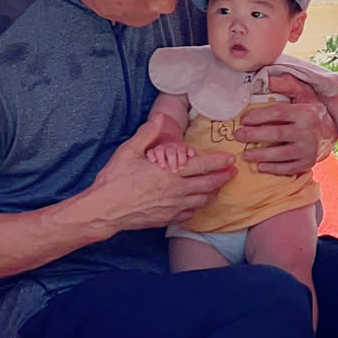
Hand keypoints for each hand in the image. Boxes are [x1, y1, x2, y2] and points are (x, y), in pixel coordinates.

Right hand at [85, 121, 233, 232]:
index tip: (230, 158)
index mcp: (170, 172)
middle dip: (223, 177)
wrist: (105, 210)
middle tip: (232, 172)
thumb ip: (147, 133)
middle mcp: (177, 190)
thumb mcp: (129, 150)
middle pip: (208, 184)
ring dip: (213, 192)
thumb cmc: (115, 179)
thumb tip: (160, 118)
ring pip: (202, 200)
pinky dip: (198, 207)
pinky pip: (190, 213)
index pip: (202, 165)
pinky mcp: (167, 219)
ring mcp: (173, 207)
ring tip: (219, 186)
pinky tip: (198, 202)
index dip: (219, 162)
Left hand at [238, 76, 330, 175]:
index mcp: (306, 113)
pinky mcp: (308, 163)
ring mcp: (309, 150)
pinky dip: (273, 169)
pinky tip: (260, 166)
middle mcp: (308, 132)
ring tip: (245, 154)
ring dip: (260, 155)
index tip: (243, 119)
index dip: (258, 116)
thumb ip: (286, 84)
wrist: (332, 131)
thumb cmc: (312, 109)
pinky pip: (288, 168)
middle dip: (254, 135)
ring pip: (280, 154)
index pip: (278, 113)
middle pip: (276, 134)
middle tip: (238, 135)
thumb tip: (266, 79)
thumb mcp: (304, 93)